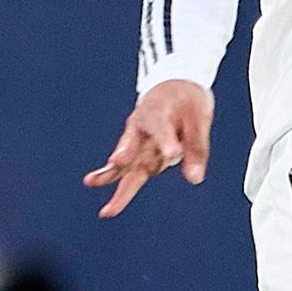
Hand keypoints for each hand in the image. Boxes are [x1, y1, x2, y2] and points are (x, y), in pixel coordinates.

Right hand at [87, 79, 214, 218]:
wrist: (172, 85)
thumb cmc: (187, 100)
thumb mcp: (199, 119)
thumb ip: (196, 149)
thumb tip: (194, 179)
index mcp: (159, 113)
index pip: (163, 128)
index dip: (167, 140)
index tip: (171, 153)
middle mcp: (142, 128)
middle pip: (135, 145)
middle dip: (124, 158)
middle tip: (115, 164)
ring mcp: (137, 141)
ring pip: (124, 162)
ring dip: (110, 176)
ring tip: (92, 186)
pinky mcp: (137, 151)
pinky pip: (130, 168)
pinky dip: (121, 184)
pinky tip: (113, 206)